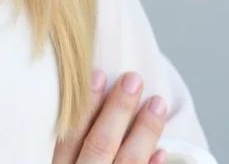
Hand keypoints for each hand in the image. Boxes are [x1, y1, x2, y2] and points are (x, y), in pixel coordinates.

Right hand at [53, 70, 168, 163]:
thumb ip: (66, 149)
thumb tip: (74, 104)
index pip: (70, 134)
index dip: (85, 104)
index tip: (98, 74)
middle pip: (100, 144)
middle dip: (118, 110)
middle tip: (133, 79)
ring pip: (127, 162)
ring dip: (144, 132)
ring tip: (158, 104)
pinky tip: (162, 150)